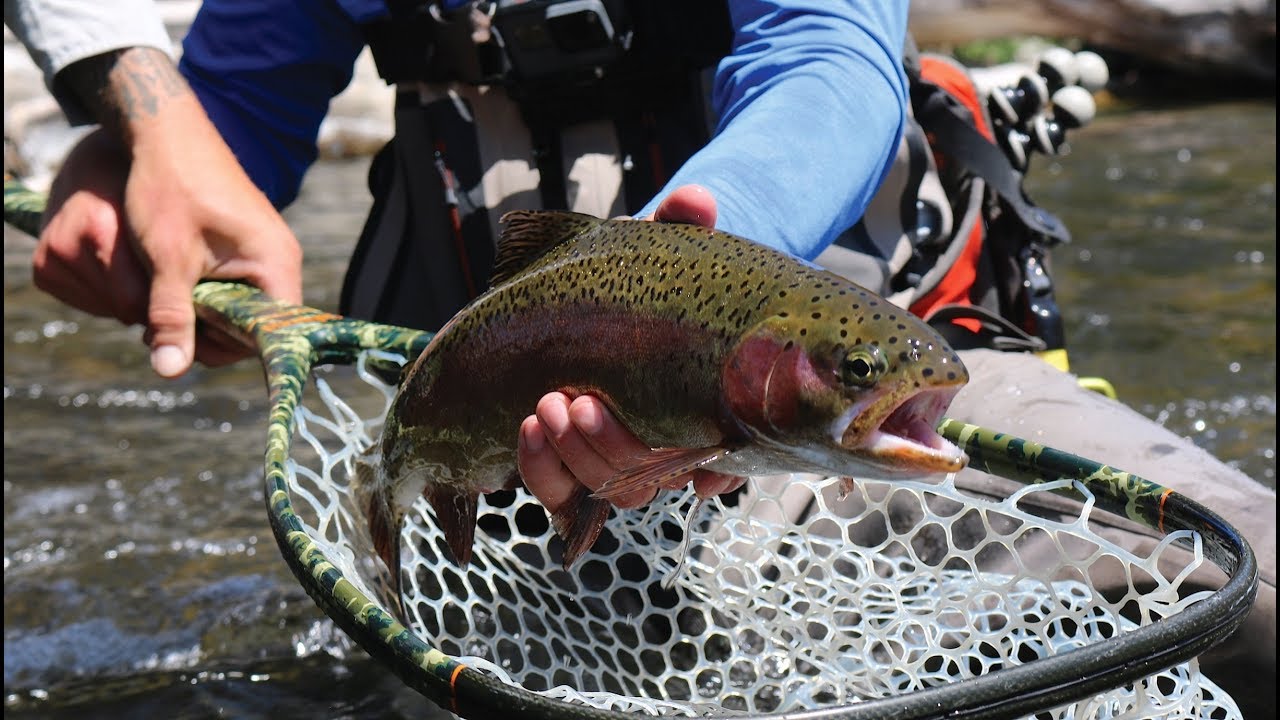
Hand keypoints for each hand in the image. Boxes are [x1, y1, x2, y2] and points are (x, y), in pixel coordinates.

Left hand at [34, 104, 301, 376]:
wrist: (163, 129)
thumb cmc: (169, 186)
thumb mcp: (166, 258)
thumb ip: (172, 316)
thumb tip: (170, 371)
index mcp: (275, 263)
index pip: (273, 333)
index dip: (231, 347)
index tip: (185, 343)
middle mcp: (279, 261)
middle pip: (256, 326)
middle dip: (208, 334)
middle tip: (159, 324)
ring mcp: (263, 252)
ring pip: (239, 308)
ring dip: (200, 314)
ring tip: (158, 303)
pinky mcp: (243, 247)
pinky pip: (231, 288)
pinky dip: (200, 294)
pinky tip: (168, 285)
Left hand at [518, 185, 745, 515]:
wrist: (596, 295)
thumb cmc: (645, 277)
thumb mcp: (664, 249)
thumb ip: (681, 225)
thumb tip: (694, 201)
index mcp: (704, 406)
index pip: (723, 461)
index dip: (717, 474)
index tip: (700, 470)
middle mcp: (664, 443)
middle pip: (650, 480)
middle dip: (611, 449)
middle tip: (578, 402)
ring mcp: (616, 454)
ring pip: (607, 488)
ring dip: (573, 457)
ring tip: (545, 408)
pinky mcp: (568, 457)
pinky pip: (558, 489)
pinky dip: (541, 469)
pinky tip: (528, 428)